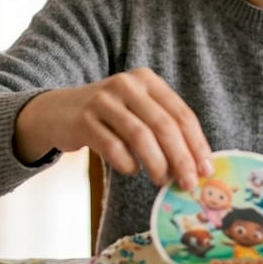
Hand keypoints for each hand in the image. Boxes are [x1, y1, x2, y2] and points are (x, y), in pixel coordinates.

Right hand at [14, 67, 212, 189]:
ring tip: (162, 182)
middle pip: (164, 125)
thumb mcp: (137, 110)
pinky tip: (132, 171)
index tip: (206, 170)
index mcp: (147, 80)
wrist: (57, 112)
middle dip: (181, 158)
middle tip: (189, 183)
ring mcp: (103, 100)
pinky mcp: (84, 119)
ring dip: (157, 164)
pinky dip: (128, 163)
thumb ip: (163, 128)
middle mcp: (127, 84)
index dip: (196, 144)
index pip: (181, 113)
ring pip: (140, 136)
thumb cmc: (108, 117)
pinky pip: (113, 147)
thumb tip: (196, 166)